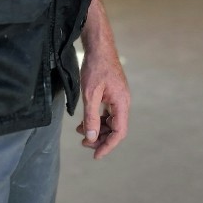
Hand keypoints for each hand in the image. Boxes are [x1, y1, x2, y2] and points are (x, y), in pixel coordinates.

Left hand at [76, 34, 130, 158]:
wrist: (99, 46)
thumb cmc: (96, 67)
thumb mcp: (90, 94)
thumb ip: (91, 117)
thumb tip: (90, 138)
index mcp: (122, 103)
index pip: (119, 132)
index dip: (108, 146)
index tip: (96, 156)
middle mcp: (123, 102)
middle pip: (116, 129)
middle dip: (101, 139)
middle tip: (83, 144)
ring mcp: (118, 98)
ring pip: (111, 122)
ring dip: (97, 130)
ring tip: (80, 132)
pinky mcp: (112, 94)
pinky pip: (107, 113)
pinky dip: (97, 120)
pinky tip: (84, 122)